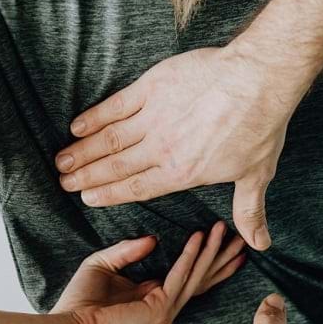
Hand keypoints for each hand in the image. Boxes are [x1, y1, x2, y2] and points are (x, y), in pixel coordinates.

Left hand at [53, 221, 245, 323]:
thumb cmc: (80, 300)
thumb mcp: (104, 263)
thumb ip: (128, 250)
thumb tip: (154, 238)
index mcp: (154, 298)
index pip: (190, 277)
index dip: (208, 259)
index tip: (223, 239)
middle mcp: (165, 308)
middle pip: (202, 279)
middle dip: (222, 257)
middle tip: (242, 236)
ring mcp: (164, 311)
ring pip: (196, 276)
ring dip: (211, 252)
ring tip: (223, 229)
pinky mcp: (158, 309)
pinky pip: (179, 277)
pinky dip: (189, 256)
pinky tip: (198, 238)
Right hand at [55, 46, 310, 250]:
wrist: (258, 80)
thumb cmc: (260, 128)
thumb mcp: (256, 175)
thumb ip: (248, 211)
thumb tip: (260, 244)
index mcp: (182, 173)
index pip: (137, 188)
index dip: (109, 194)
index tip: (87, 198)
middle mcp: (161, 149)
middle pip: (115, 166)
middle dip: (87, 176)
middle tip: (64, 183)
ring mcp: (154, 117)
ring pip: (109, 139)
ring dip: (83, 151)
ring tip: (62, 161)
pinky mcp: (152, 88)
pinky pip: (116, 106)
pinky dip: (94, 117)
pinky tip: (77, 126)